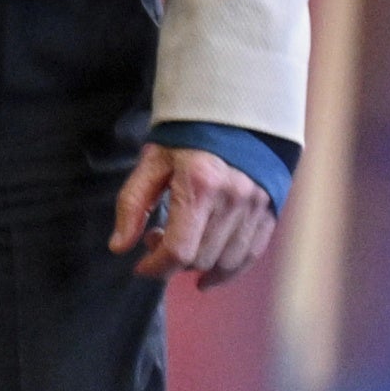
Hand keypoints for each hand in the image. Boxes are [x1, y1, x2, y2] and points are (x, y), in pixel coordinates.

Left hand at [109, 143, 275, 289]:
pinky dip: (229, 270)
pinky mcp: (269, 211)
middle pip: (200, 258)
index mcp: (200, 184)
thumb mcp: (153, 162)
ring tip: (184, 246)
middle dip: (172, 260)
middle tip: (158, 238)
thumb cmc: (188, 138)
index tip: (140, 267)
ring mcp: (256, 206)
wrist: (237, 115)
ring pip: (225, 262)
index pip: (178, 249)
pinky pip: (250, 255)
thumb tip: (119, 246)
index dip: (155, 267)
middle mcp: (233, 198)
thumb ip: (133, 203)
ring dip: (199, 266)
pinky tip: (210, 275)